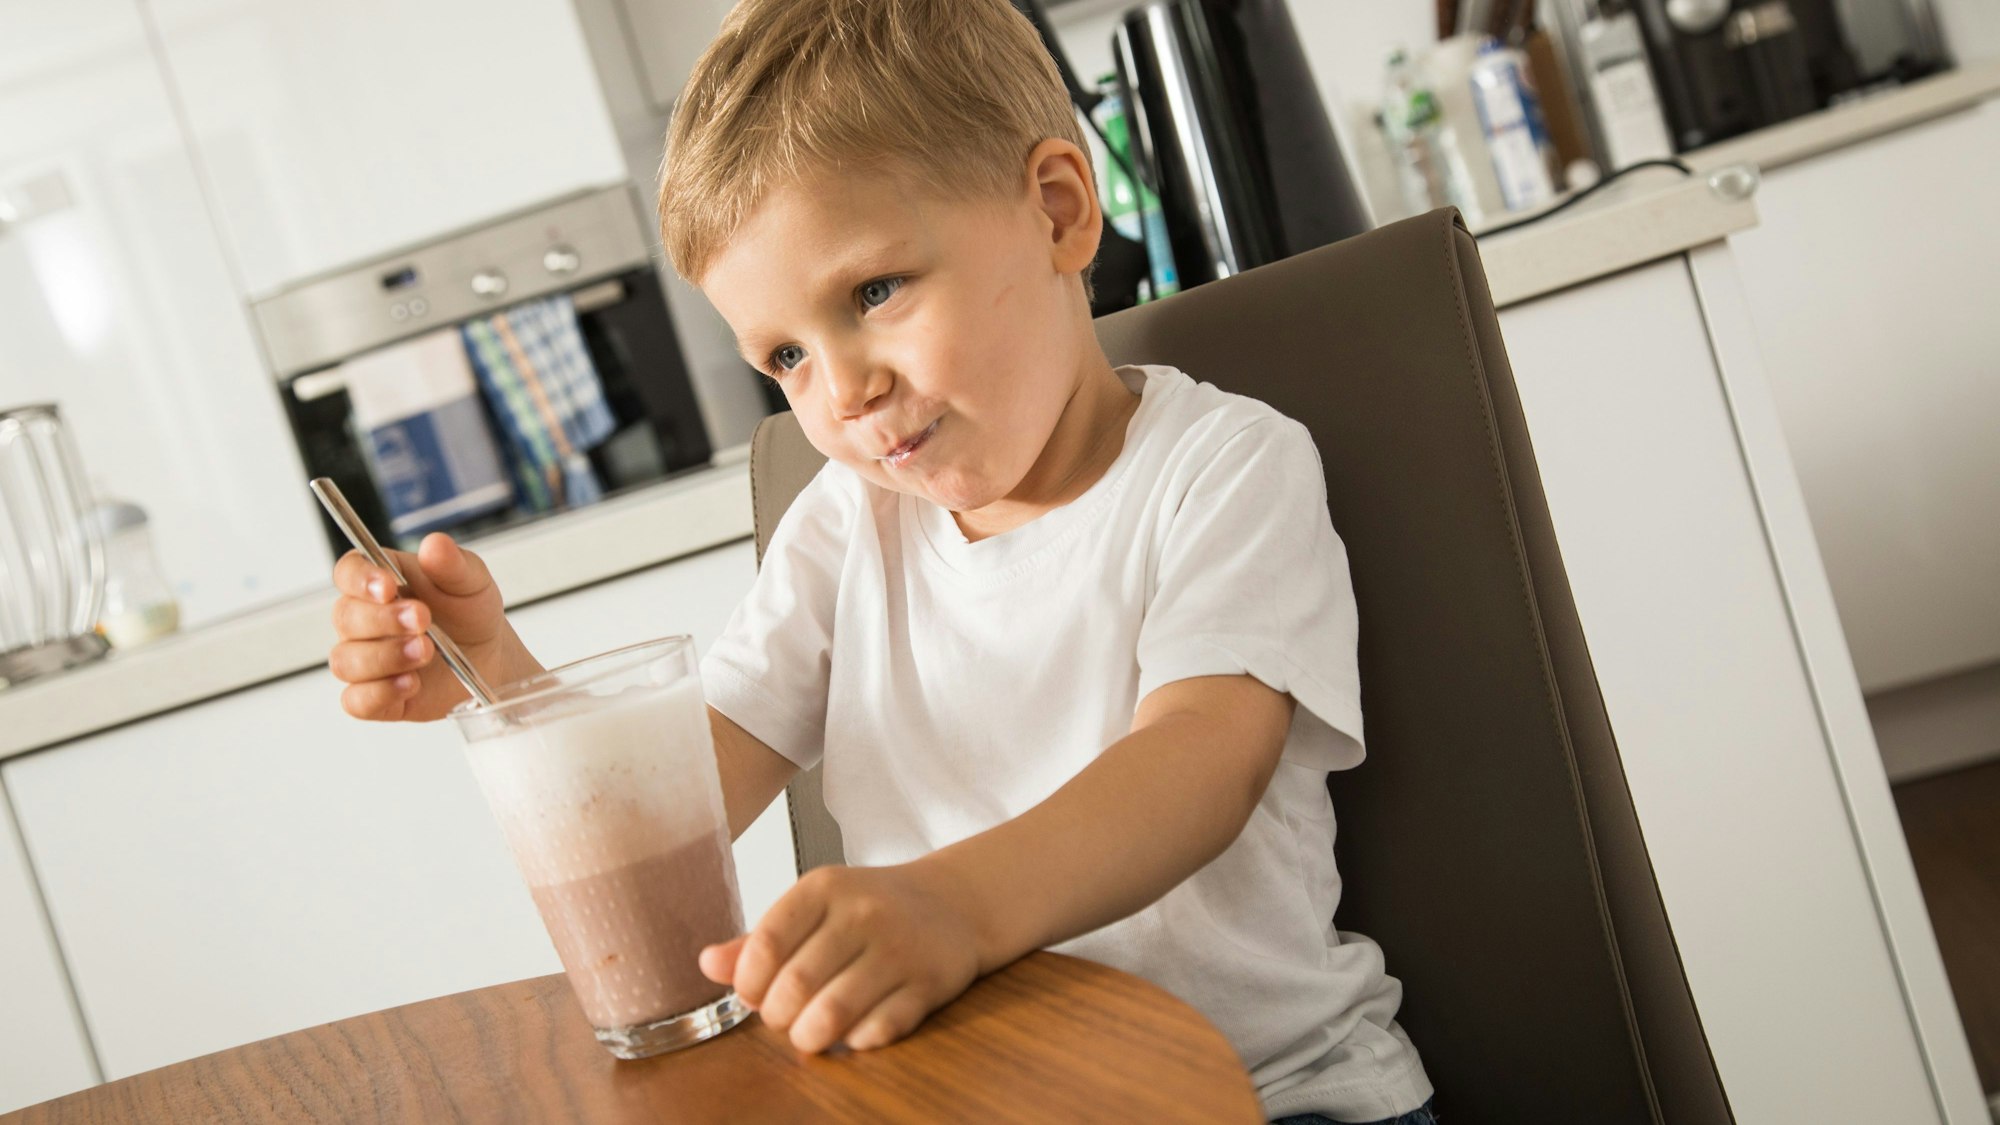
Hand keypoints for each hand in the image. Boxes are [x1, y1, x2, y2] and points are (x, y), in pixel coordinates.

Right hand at [326, 533, 535, 721]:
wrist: (490, 657)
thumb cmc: (470, 613)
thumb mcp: (472, 582)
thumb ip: (453, 563)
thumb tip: (435, 544)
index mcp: (379, 582)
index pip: (348, 573)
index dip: (360, 579)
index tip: (387, 586)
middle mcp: (364, 621)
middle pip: (345, 617)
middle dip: (383, 620)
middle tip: (423, 620)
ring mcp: (366, 660)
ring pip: (346, 661)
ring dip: (385, 657)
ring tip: (426, 651)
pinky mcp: (375, 697)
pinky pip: (357, 700)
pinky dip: (381, 693)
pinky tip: (410, 683)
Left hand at [699, 862, 984, 1053]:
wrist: (950, 905)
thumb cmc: (867, 910)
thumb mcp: (812, 909)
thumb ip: (758, 938)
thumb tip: (707, 964)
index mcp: (824, 887)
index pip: (766, 943)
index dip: (748, 983)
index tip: (753, 994)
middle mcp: (863, 912)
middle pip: (795, 985)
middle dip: (777, 1016)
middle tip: (783, 1018)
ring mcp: (899, 948)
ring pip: (835, 1011)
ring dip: (811, 1036)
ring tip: (810, 1034)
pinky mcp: (929, 983)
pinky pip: (880, 1028)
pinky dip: (857, 1040)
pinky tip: (853, 1031)